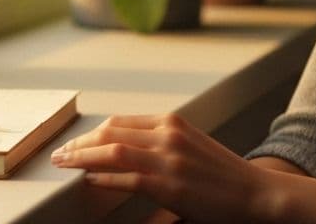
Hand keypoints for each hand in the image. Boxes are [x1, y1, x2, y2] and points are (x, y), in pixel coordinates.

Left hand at [50, 113, 274, 223]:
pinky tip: (89, 182)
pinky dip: (103, 178)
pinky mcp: (169, 185)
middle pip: (110, 131)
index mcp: (173, 122)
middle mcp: (168, 134)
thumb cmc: (223, 176)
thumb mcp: (191, 146)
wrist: (256, 194)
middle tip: (59, 154)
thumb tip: (124, 152)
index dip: (91, 133)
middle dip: (79, 143)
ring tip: (64, 165)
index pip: (120, 122)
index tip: (74, 143)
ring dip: (82, 157)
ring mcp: (169, 158)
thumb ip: (161, 144)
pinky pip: (126, 177)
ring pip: (112, 150)